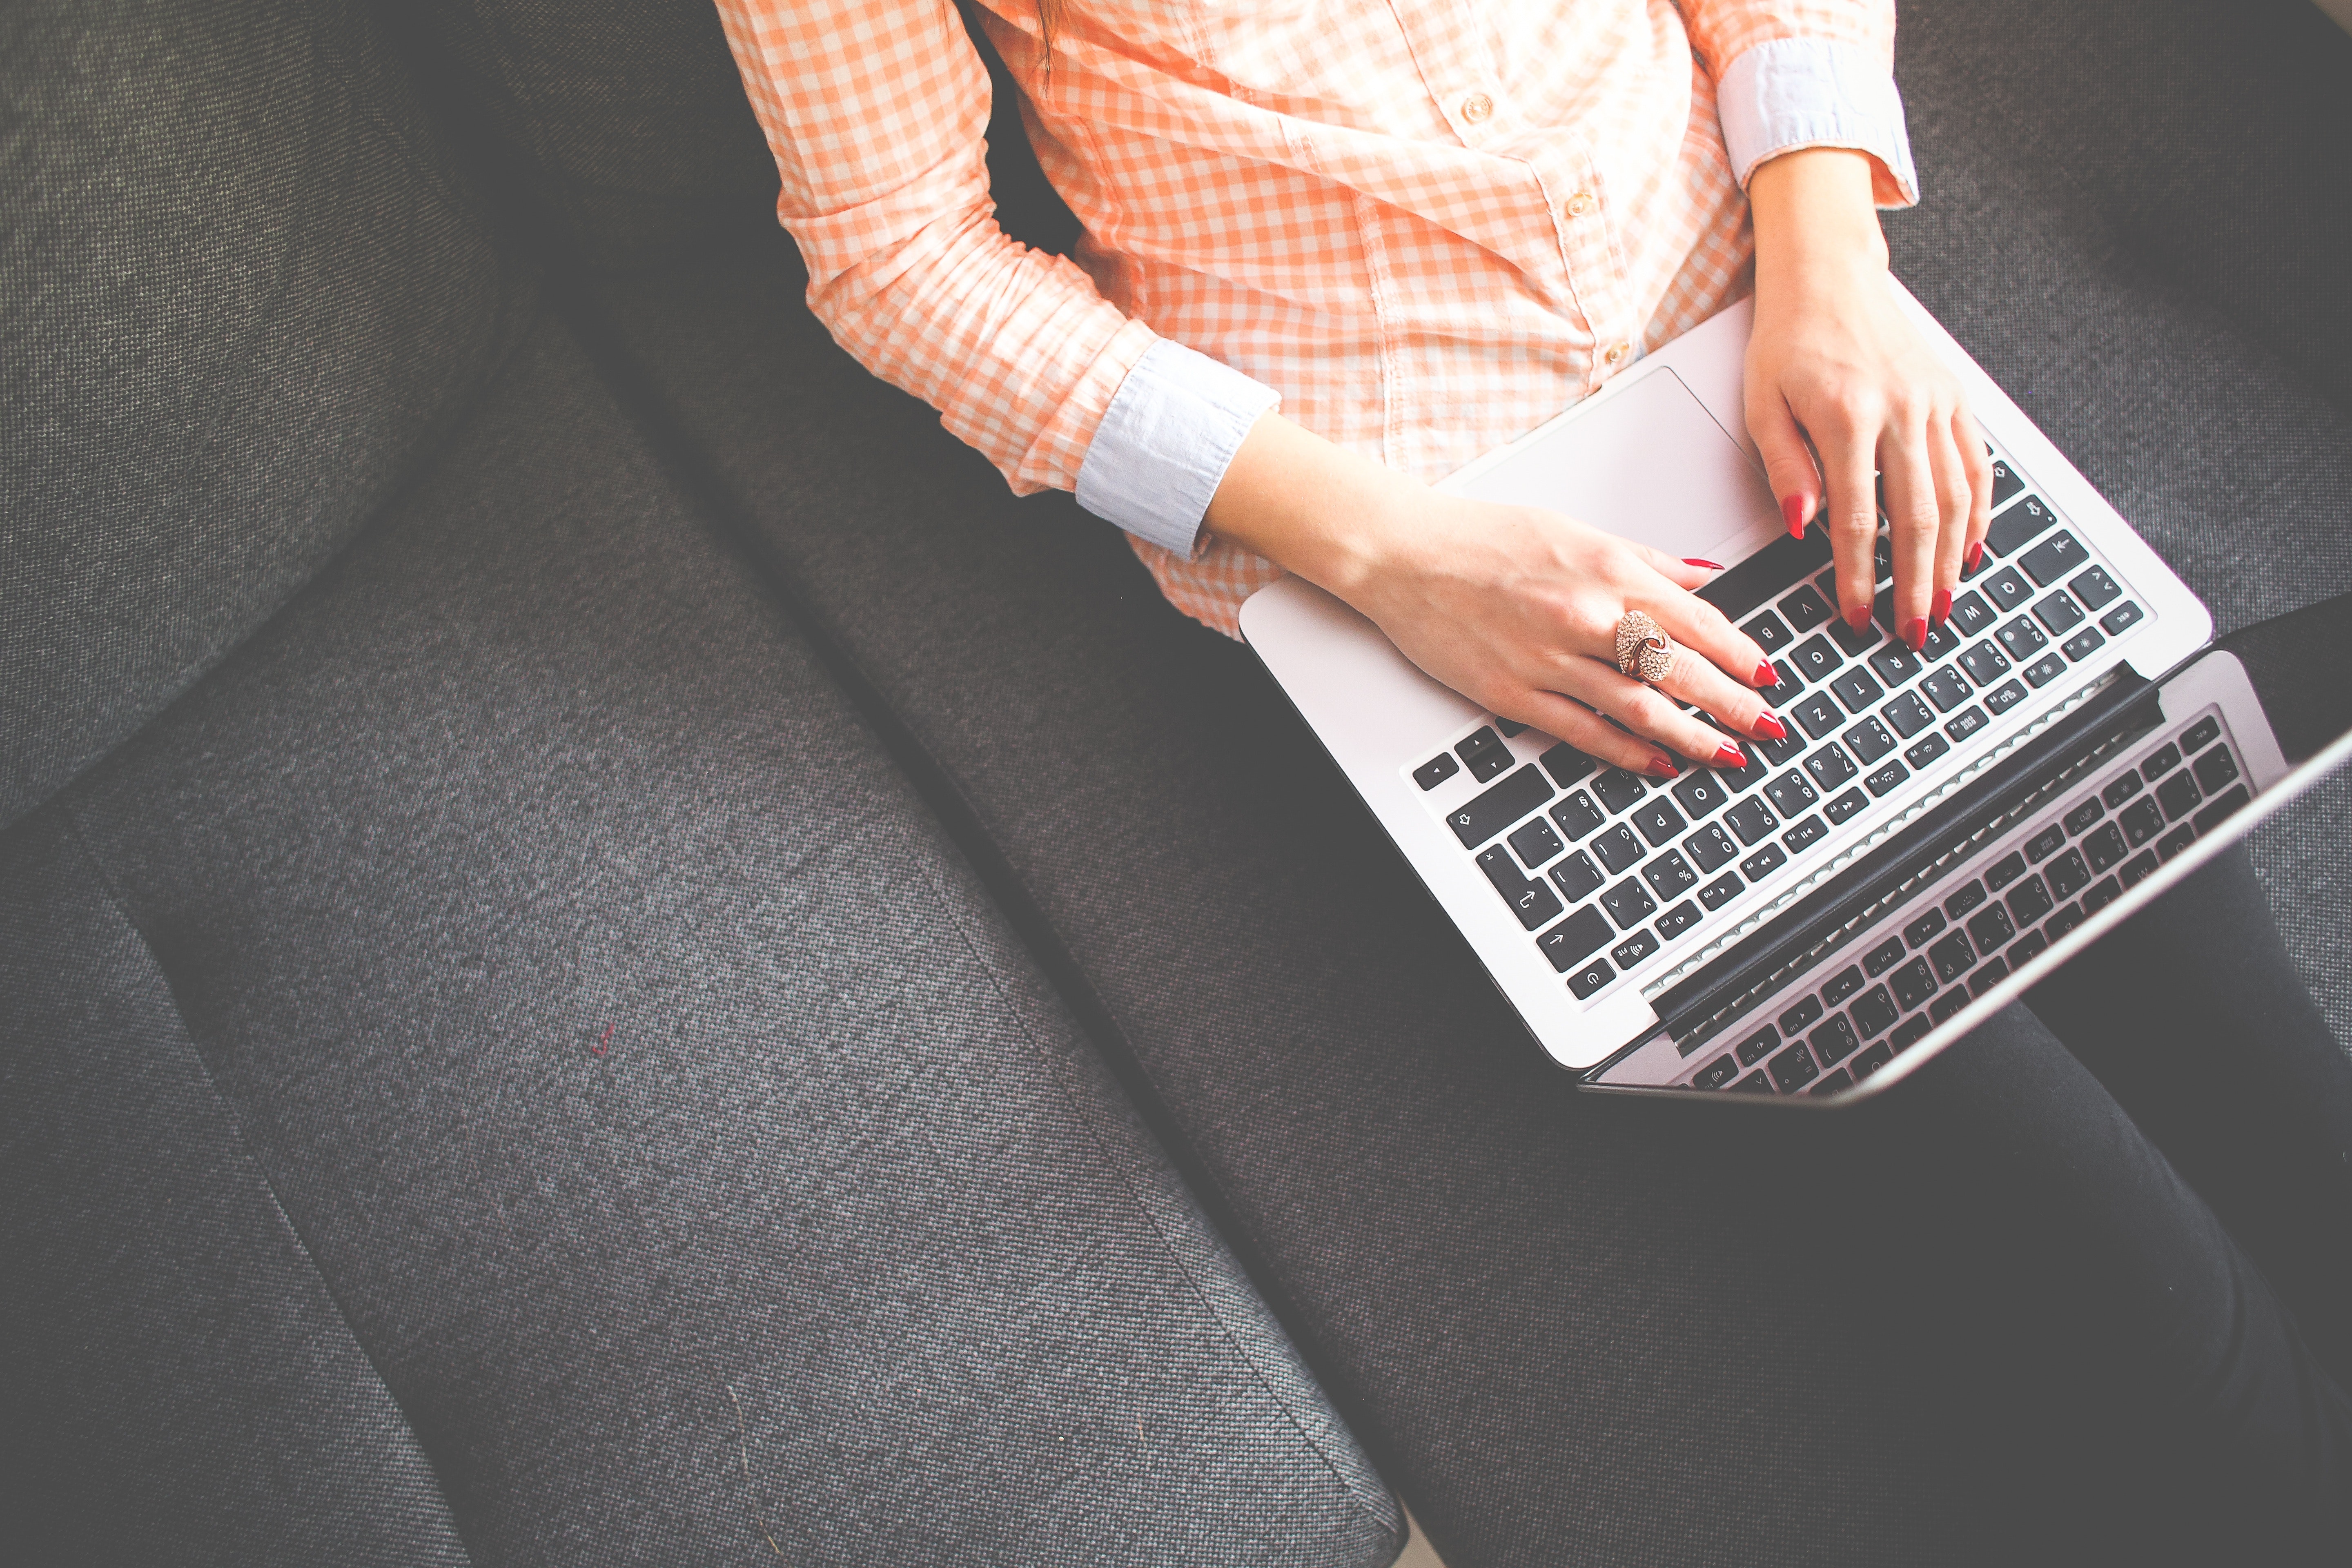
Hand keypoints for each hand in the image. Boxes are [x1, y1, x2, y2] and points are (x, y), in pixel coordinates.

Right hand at [1203, 415, 1784, 775]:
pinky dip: (1628, 751)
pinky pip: (1584, 730)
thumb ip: (1646, 560)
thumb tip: (1704, 578)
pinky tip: (1658, 763)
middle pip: (1680, 669)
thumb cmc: (1483, 537)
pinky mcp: (1513, 692)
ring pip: (1640, 707)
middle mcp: (1585, 615)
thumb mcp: (1575, 531)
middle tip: (1770, 728)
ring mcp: (1549, 659)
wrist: (1405, 553)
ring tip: (1729, 756)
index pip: (1696, 620)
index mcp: (1607, 569)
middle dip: (1733, 704)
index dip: (1740, 654)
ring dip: (1692, 736)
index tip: (1769, 677)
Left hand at [1746, 150, 1991, 649]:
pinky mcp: (1954, 397)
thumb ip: (1785, 468)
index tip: (1856, 615)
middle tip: (1914, 631)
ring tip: (1944, 603)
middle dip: (1916, 584)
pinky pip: (1976, 464)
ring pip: (1956, 497)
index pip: (1858, 520)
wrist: (1828, 277)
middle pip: (1918, 518)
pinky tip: (1970, 549)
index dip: (1859, 577)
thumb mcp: (1762, 405)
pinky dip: (1978, 511)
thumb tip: (1803, 527)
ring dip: (1952, 559)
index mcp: (1848, 418)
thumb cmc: (1789, 341)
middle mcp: (1902, 411)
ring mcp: (1935, 403)